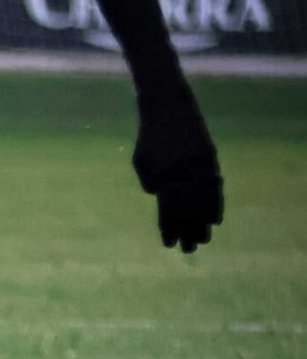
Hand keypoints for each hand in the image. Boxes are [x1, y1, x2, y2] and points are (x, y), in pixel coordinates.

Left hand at [133, 118, 223, 253]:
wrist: (169, 108)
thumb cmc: (150, 137)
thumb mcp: (141, 160)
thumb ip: (150, 182)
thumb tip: (158, 198)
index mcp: (163, 177)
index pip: (168, 212)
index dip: (169, 230)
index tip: (169, 244)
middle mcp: (183, 175)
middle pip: (187, 213)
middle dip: (187, 233)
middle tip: (188, 250)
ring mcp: (199, 167)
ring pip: (204, 203)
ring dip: (203, 225)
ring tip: (203, 240)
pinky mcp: (211, 158)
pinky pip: (215, 189)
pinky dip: (216, 206)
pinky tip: (215, 220)